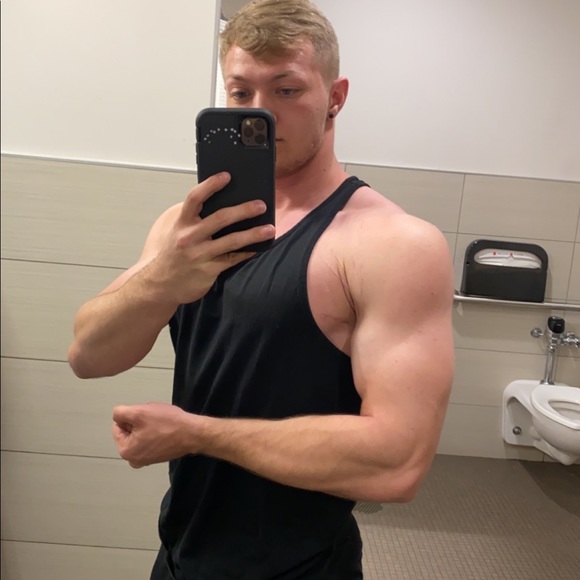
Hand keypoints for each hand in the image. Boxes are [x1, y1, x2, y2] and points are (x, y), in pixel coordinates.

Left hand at [112, 402, 195, 467]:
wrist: (192, 433)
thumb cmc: (167, 424)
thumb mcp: (139, 412)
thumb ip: (120, 413)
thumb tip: (117, 416)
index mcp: (126, 451)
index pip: (117, 426)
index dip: (131, 417)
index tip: (145, 417)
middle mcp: (134, 460)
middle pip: (129, 432)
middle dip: (139, 422)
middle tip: (153, 420)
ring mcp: (147, 459)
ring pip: (140, 435)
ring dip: (148, 426)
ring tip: (161, 425)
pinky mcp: (159, 456)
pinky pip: (151, 440)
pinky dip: (156, 432)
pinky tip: (166, 429)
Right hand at [148, 172, 274, 304]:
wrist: (161, 284)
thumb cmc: (173, 255)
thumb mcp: (177, 231)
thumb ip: (193, 218)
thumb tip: (219, 202)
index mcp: (182, 223)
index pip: (194, 198)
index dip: (210, 185)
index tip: (226, 176)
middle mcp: (190, 237)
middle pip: (220, 218)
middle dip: (243, 210)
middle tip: (261, 205)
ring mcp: (200, 254)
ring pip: (232, 241)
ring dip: (253, 234)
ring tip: (270, 229)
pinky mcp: (209, 270)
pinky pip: (233, 259)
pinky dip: (247, 252)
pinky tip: (259, 248)